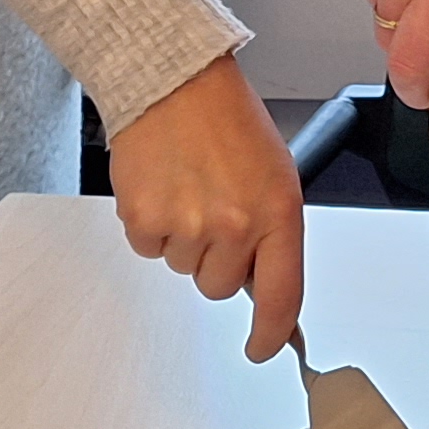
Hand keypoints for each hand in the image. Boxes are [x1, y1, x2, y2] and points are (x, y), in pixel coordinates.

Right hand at [109, 56, 306, 361]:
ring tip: (188, 186)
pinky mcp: (145, 220)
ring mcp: (189, 225)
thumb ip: (272, 231)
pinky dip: (152, 225)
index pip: (283, 296)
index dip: (271, 333)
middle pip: (221, 287)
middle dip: (216, 259)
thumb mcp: (274, 174)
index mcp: (278, 211)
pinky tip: (163, 187)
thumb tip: (263, 284)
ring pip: (183, 267)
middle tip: (213, 209)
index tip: (262, 348)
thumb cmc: (225, 119)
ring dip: (184, 238)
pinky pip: (149, 249)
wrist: (172, 80)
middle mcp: (236, 224)